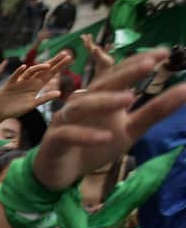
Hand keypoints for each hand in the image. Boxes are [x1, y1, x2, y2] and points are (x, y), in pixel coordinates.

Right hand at [0, 53, 69, 119]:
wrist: (0, 112)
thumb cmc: (16, 109)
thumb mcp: (32, 105)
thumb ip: (44, 98)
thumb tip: (59, 93)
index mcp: (36, 86)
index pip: (50, 74)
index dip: (59, 66)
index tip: (69, 58)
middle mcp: (30, 81)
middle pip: (43, 69)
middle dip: (54, 61)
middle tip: (65, 53)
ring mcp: (20, 81)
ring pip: (31, 72)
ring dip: (38, 67)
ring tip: (48, 65)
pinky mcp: (10, 84)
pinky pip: (15, 76)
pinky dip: (18, 72)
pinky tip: (24, 67)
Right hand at [33, 49, 185, 191]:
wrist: (60, 173)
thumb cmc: (93, 146)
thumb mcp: (129, 129)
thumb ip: (153, 111)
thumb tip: (185, 90)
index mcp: (100, 96)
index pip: (119, 74)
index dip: (138, 62)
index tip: (164, 53)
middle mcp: (82, 103)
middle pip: (102, 84)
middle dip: (124, 74)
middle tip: (149, 64)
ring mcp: (64, 120)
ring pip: (82, 106)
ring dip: (104, 101)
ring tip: (129, 99)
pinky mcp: (54, 141)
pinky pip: (68, 134)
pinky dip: (86, 135)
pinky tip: (106, 138)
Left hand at [81, 33, 114, 79]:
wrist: (107, 74)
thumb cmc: (105, 67)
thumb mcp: (102, 58)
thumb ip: (98, 53)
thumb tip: (94, 48)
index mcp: (94, 53)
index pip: (89, 46)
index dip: (86, 40)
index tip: (83, 35)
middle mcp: (96, 54)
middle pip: (90, 46)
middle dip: (87, 41)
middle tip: (83, 35)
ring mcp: (100, 56)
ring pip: (97, 48)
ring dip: (95, 43)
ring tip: (95, 40)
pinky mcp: (105, 58)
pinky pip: (106, 51)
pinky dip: (109, 47)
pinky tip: (112, 45)